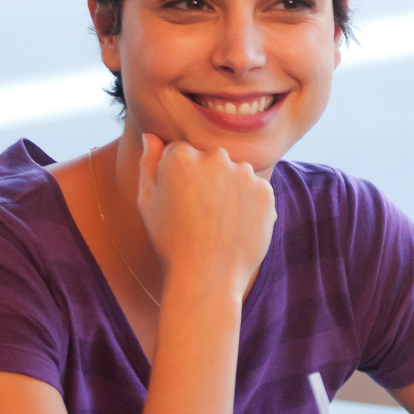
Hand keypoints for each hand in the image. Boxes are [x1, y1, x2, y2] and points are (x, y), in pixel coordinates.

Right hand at [135, 133, 275, 299]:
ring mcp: (243, 173)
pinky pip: (256, 190)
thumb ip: (149, 164)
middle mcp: (214, 157)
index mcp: (181, 155)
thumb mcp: (147, 203)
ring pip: (236, 173)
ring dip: (230, 189)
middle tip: (201, 214)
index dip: (180, 178)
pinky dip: (249, 204)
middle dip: (207, 179)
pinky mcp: (266, 190)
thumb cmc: (171, 241)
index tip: (179, 202)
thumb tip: (152, 137)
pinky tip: (236, 226)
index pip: (182, 152)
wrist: (207, 276)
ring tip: (219, 223)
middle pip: (211, 159)